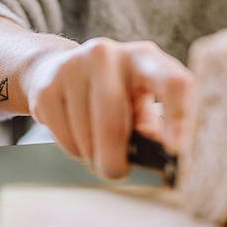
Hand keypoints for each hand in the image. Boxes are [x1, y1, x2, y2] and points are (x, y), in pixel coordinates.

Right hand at [23, 37, 192, 179]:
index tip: (176, 153)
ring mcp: (72, 69)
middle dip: (115, 159)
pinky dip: (74, 150)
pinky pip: (65, 138)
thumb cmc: (109, 91)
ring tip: (96, 146)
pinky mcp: (46, 89)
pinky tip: (77, 135)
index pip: (173, 83)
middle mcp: (107, 55)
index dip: (180, 120)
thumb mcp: (138, 98)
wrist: (53, 68)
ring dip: (94, 156)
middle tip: (118, 172)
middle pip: (114, 123)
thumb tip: (163, 150)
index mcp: (143, 57)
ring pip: (87, 137)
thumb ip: (152, 122)